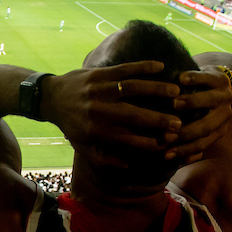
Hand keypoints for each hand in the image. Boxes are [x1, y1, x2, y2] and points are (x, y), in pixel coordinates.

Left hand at [40, 61, 183, 165]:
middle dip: (158, 120)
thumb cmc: (72, 125)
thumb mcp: (84, 147)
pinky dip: (142, 66)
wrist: (50, 97)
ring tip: (177, 92)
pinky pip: (124, 68)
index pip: (128, 140)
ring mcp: (100, 89)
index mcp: (96, 131)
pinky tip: (161, 66)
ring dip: (156, 89)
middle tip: (180, 124)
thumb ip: (106, 159)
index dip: (150, 143)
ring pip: (133, 88)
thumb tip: (131, 165)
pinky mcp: (99, 73)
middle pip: (134, 115)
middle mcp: (99, 110)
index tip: (169, 144)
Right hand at [166, 66, 231, 161]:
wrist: (220, 82)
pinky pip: (207, 77)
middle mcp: (225, 115)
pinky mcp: (219, 77)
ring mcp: (224, 95)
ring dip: (192, 102)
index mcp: (219, 130)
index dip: (184, 150)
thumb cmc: (200, 108)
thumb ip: (188, 141)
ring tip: (174, 103)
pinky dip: (195, 78)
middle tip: (168, 129)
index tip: (165, 154)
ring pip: (209, 100)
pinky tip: (180, 79)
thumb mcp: (199, 125)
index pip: (201, 143)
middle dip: (187, 129)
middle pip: (206, 125)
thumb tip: (170, 159)